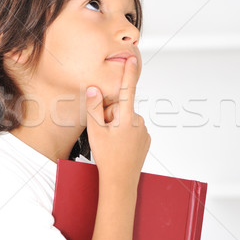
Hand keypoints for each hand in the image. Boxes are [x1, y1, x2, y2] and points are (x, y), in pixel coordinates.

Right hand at [85, 56, 149, 185]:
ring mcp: (143, 131)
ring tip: (111, 143)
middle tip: (104, 133)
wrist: (120, 181)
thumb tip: (95, 89)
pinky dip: (124, 134)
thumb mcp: (95, 131)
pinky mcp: (145, 139)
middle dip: (110, 116)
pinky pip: (131, 130)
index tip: (132, 58)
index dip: (129, 72)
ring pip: (125, 120)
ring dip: (116, 126)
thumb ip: (94, 107)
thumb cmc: (108, 158)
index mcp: (126, 117)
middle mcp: (138, 121)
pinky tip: (119, 146)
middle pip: (120, 108)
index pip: (127, 88)